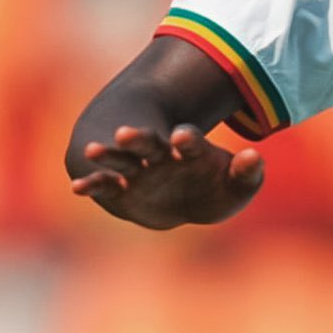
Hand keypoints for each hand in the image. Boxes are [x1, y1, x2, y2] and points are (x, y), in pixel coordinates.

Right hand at [70, 124, 263, 228]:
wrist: (191, 200)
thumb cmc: (217, 189)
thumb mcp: (238, 186)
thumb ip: (248, 173)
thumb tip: (254, 156)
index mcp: (191, 149)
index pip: (188, 138)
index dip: (186, 137)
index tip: (180, 135)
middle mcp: (162, 155)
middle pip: (149, 143)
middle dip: (138, 138)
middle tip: (124, 132)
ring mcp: (141, 171)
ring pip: (122, 161)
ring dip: (108, 156)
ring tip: (92, 150)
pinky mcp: (125, 190)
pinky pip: (107, 186)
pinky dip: (94, 186)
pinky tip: (78, 188)